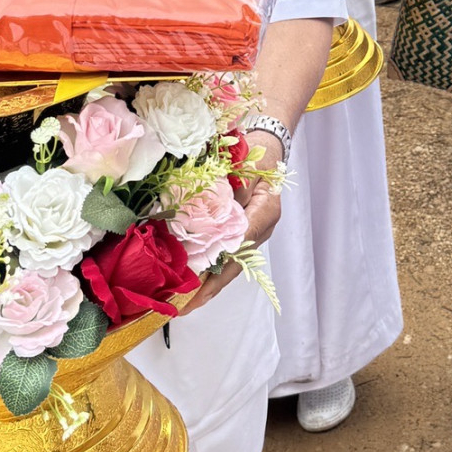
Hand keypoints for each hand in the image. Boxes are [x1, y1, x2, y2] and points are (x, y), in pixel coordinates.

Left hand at [182, 134, 284, 312]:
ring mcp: (253, 232)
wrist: (268, 144)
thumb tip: (212, 215)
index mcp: (265, 211)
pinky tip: (191, 281)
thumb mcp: (245, 165)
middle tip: (183, 307)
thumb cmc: (256, 151)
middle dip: (208, 289)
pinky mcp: (243, 231)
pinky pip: (226, 255)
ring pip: (230, 265)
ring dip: (207, 284)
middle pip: (234, 265)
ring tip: (183, 302)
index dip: (217, 270)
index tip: (197, 288)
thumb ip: (232, 189)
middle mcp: (261, 228)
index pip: (238, 246)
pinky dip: (209, 269)